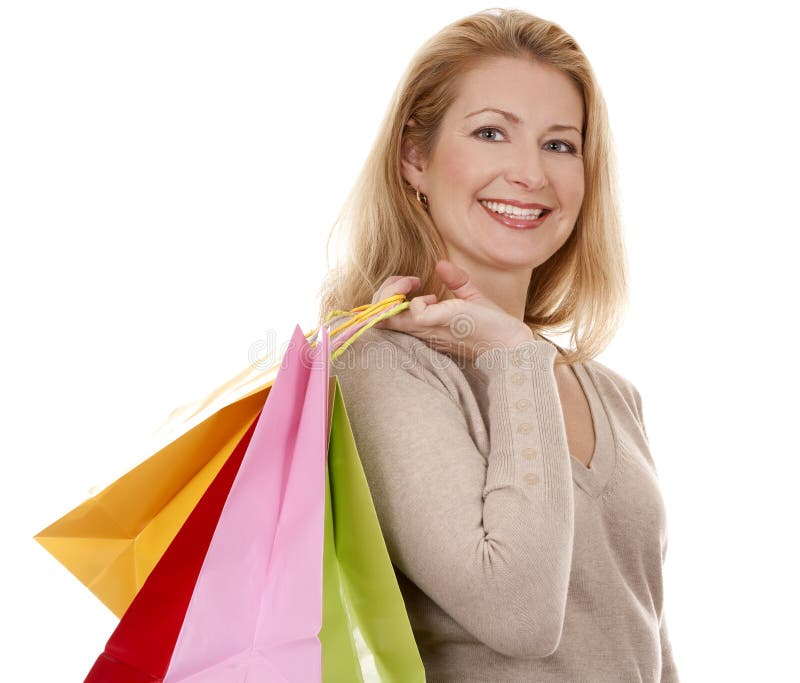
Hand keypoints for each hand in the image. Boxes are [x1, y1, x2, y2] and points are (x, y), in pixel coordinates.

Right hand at [371, 260, 534, 361]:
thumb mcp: (470, 298)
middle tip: (408, 282)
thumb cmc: (491, 326)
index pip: (384, 315)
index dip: (389, 293)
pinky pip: (413, 313)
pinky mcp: (440, 324)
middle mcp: (420, 329)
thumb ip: (455, 281)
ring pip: (385, 315)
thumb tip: (440, 264)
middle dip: (383, 291)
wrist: (510, 341)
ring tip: (412, 283)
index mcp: (423, 324)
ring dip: (392, 292)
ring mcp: (427, 328)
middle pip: (377, 315)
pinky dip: (417, 300)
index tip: (413, 282)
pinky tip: (433, 299)